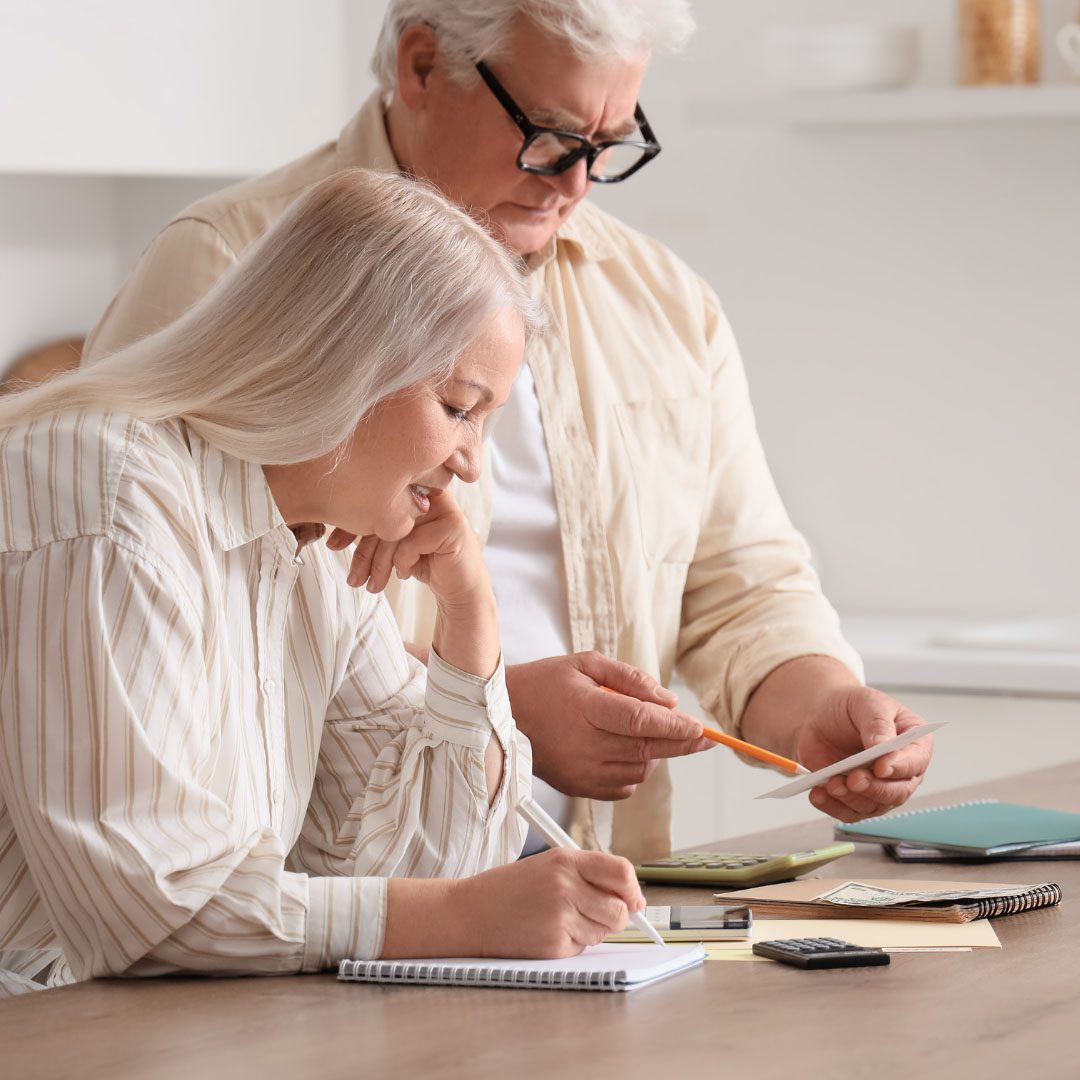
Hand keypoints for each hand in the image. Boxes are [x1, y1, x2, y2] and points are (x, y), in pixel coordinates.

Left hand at [327, 492, 486, 607]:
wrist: (458, 589)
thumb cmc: (425, 562)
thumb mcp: (393, 543)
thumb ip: (373, 529)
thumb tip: (331, 537)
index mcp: (414, 489)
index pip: (376, 500)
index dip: (352, 523)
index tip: (333, 545)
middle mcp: (430, 492)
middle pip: (385, 514)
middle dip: (364, 551)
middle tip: (353, 579)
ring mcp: (445, 507)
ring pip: (397, 529)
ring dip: (380, 563)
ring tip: (374, 585)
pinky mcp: (454, 527)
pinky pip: (413, 541)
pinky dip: (403, 563)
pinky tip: (405, 574)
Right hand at [449, 848, 645, 958]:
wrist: (469, 913)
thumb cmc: (509, 889)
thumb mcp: (548, 865)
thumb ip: (587, 874)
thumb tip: (629, 898)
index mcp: (566, 860)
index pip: (621, 871)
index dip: (633, 889)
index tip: (635, 900)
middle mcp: (565, 886)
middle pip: (619, 909)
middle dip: (616, 916)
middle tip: (599, 914)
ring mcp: (559, 917)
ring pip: (604, 932)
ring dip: (592, 930)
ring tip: (561, 919)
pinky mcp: (553, 945)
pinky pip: (582, 948)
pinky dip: (572, 944)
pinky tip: (547, 931)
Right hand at [505, 653, 713, 799]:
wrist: (503, 716)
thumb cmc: (544, 684)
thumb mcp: (585, 664)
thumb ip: (629, 679)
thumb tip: (668, 701)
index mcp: (585, 707)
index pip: (640, 720)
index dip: (674, 727)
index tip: (701, 729)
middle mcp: (584, 744)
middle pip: (647, 748)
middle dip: (681, 743)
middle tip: (705, 738)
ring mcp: (581, 771)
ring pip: (639, 769)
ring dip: (654, 753)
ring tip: (640, 731)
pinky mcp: (579, 788)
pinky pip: (624, 788)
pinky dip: (635, 771)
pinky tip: (623, 750)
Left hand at [795, 686, 933, 822]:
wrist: (821, 718)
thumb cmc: (850, 708)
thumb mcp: (866, 702)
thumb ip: (877, 723)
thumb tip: (882, 746)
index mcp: (913, 744)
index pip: (915, 762)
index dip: (900, 767)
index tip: (881, 767)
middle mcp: (901, 771)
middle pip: (898, 792)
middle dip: (874, 788)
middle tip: (853, 779)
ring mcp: (880, 788)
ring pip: (873, 806)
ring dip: (851, 798)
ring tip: (831, 783)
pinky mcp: (856, 799)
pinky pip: (849, 813)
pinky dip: (833, 806)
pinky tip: (818, 794)